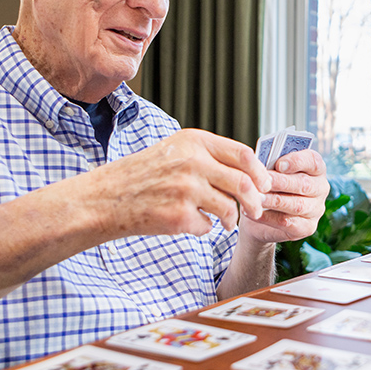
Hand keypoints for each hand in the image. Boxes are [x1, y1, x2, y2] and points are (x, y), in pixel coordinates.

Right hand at [90, 129, 271, 237]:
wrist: (106, 198)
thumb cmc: (144, 175)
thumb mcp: (176, 151)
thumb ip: (209, 157)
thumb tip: (250, 173)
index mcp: (194, 141)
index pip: (243, 155)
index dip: (259, 173)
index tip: (264, 185)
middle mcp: (192, 161)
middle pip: (243, 183)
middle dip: (255, 201)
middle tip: (255, 210)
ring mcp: (186, 189)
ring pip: (229, 207)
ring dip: (231, 219)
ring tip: (224, 222)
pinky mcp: (179, 215)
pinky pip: (208, 225)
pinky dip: (203, 228)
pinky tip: (187, 222)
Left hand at [238, 149, 328, 244]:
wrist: (259, 214)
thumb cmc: (268, 186)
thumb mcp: (270, 171)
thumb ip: (271, 166)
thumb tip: (262, 164)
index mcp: (316, 169)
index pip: (313, 161)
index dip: (297, 162)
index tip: (279, 164)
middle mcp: (320, 188)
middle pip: (304, 184)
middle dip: (281, 182)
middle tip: (263, 181)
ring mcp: (316, 209)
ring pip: (297, 205)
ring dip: (275, 201)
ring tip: (257, 198)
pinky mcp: (307, 228)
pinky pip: (289, 223)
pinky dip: (270, 218)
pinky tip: (256, 212)